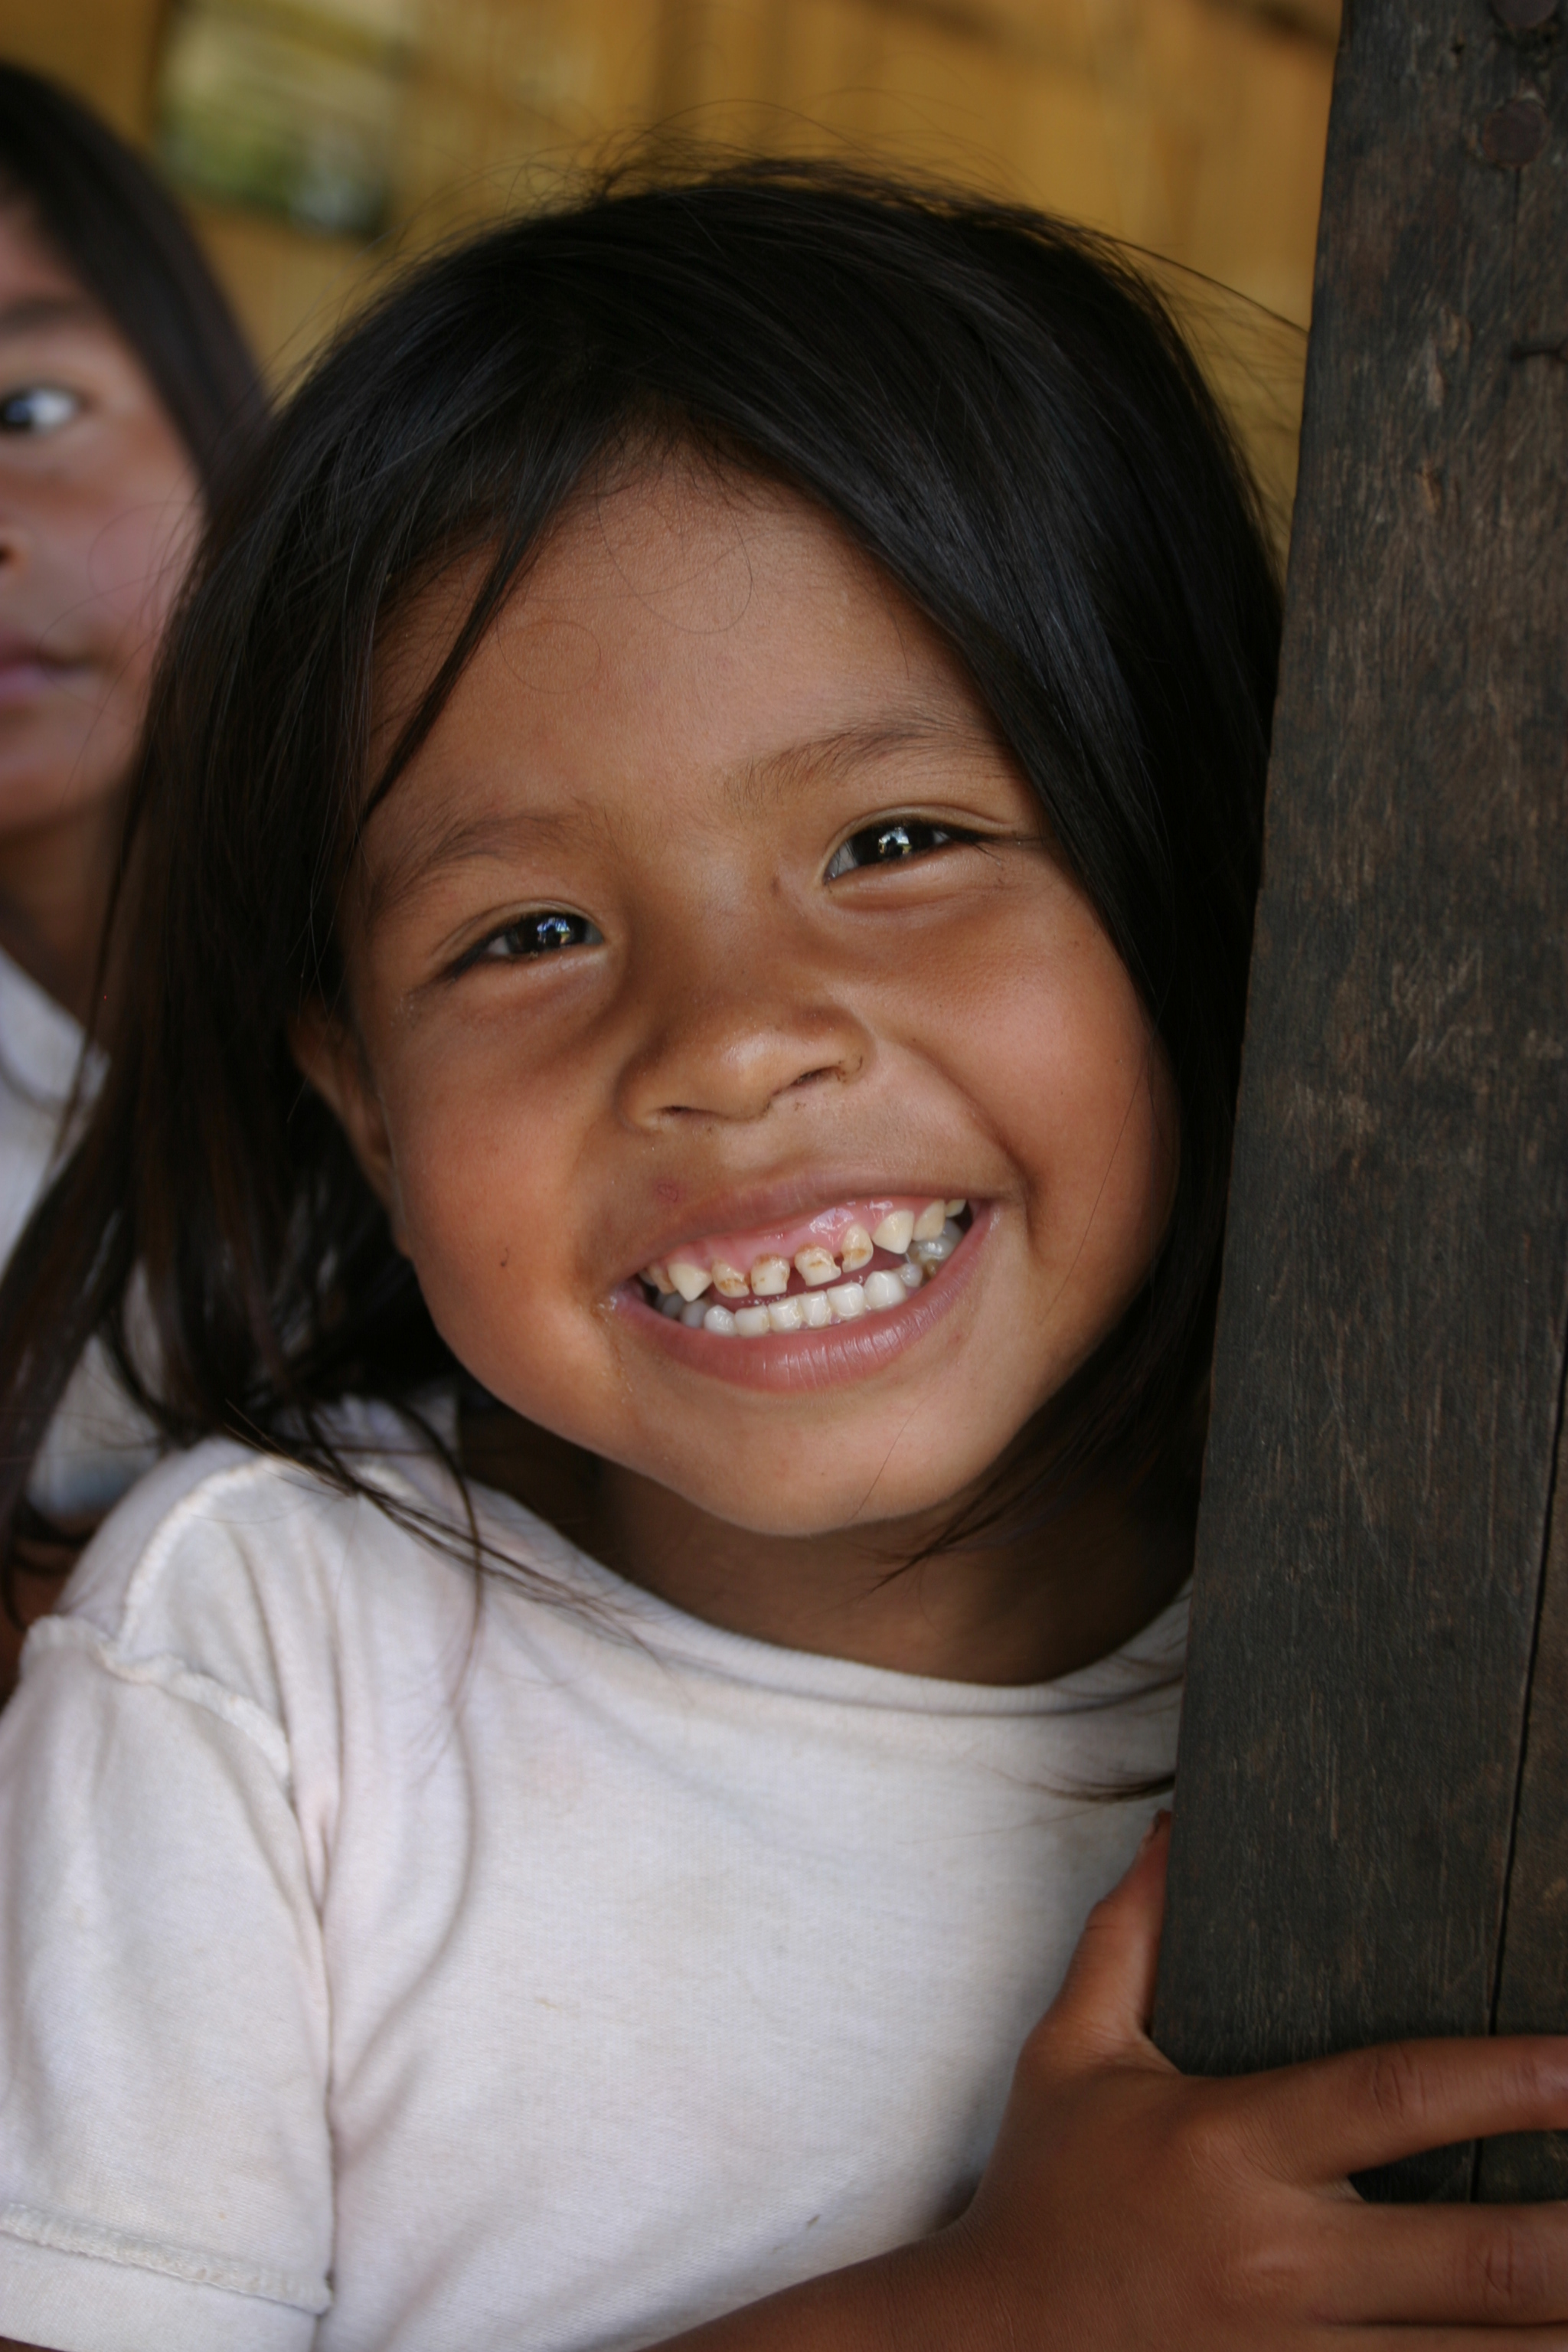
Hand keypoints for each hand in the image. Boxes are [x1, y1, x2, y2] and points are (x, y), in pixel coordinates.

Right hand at [926, 1813, 1567, 2346]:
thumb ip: (1129, 1936)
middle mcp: (1279, 2257)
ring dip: (1565, 2325)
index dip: (1510, 2080)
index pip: (1397, 2096)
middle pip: (1478, 2256)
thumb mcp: (1069, 2051)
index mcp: (1232, 2143)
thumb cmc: (1039, 2192)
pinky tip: (1543, 2350)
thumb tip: (1177, 1827)